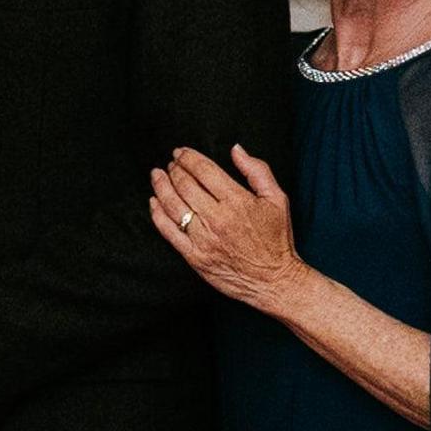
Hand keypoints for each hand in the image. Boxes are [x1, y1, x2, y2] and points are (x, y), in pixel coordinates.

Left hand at [148, 143, 299, 305]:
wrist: (273, 281)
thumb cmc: (276, 240)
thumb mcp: (277, 199)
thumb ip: (257, 170)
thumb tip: (235, 150)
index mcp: (237, 201)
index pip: (204, 171)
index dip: (188, 158)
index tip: (181, 152)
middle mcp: (217, 219)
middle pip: (185, 185)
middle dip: (174, 169)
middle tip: (171, 163)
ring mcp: (203, 239)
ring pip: (173, 206)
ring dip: (161, 187)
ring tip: (157, 175)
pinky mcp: (194, 257)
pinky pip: (169, 232)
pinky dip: (157, 215)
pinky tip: (154, 203)